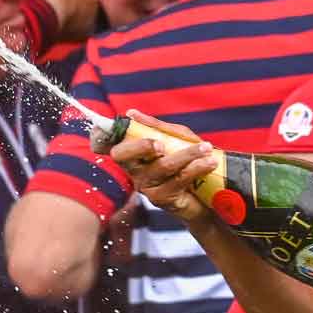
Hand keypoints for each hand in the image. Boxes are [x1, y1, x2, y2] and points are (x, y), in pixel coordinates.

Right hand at [100, 111, 218, 225]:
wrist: (208, 195)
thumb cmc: (188, 163)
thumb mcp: (176, 140)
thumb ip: (158, 128)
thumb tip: (132, 113)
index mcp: (134, 154)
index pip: (113, 144)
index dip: (103, 136)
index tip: (123, 122)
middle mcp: (135, 170)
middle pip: (123, 156)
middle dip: (141, 146)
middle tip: (161, 143)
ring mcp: (147, 186)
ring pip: (161, 166)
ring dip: (186, 155)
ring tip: (206, 148)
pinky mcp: (162, 199)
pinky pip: (178, 180)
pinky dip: (196, 169)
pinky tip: (209, 163)